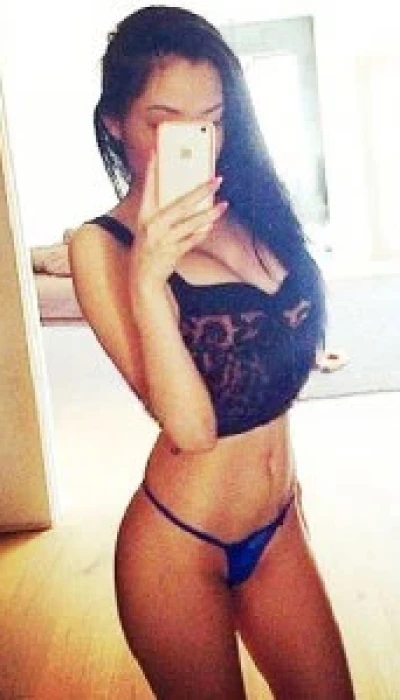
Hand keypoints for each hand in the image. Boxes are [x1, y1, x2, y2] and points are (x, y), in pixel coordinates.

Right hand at [131, 152, 227, 285]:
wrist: (143, 277)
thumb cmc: (148, 248)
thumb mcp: (148, 227)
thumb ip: (161, 211)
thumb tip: (185, 195)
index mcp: (143, 216)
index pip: (148, 187)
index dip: (152, 169)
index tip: (157, 151)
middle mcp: (152, 226)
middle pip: (180, 203)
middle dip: (201, 190)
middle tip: (216, 180)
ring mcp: (163, 240)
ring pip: (191, 223)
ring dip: (209, 214)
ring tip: (222, 205)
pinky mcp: (173, 252)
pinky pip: (192, 239)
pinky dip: (202, 233)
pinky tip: (211, 225)